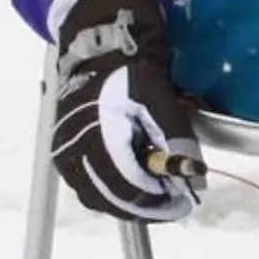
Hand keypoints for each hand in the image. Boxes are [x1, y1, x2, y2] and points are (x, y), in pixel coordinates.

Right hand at [49, 0, 200, 219]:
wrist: (97, 53)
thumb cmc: (131, 72)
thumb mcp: (161, 99)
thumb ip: (177, 139)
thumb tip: (195, 176)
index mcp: (96, 135)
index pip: (129, 186)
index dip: (160, 199)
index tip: (186, 200)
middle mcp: (72, 152)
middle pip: (113, 199)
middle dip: (149, 205)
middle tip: (177, 203)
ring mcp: (64, 157)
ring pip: (99, 199)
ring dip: (131, 202)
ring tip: (158, 192)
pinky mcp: (63, 158)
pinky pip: (89, 190)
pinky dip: (113, 193)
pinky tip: (136, 183)